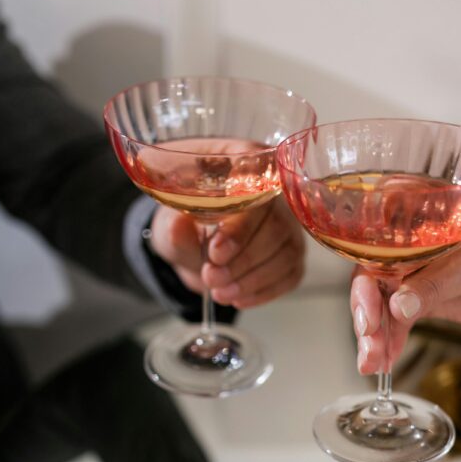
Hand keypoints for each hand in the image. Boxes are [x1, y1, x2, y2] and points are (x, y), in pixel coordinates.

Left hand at [149, 195, 304, 307]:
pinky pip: (290, 275)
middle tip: (212, 277)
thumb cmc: (184, 216)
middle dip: (242, 260)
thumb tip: (179, 225)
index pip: (256, 191)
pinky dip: (264, 292)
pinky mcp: (291, 252)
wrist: (190, 240)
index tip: (215, 252)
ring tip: (219, 292)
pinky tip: (238, 298)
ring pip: (286, 254)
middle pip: (275, 227)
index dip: (239, 226)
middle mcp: (276, 191)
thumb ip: (176, 226)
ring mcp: (288, 224)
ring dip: (251, 280)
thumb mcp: (169, 219)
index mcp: (244, 163)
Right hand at [352, 213, 460, 374]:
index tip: (369, 316)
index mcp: (410, 227)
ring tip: (373, 364)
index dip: (365, 287)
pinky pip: (396, 323)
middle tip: (370, 347)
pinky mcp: (418, 302)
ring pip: (380, 309)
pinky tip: (385, 362)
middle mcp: (402, 251)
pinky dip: (390, 343)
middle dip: (367, 320)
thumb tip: (398, 306)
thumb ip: (432, 285)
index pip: (373, 254)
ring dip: (375, 338)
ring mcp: (409, 278)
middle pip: (370, 286)